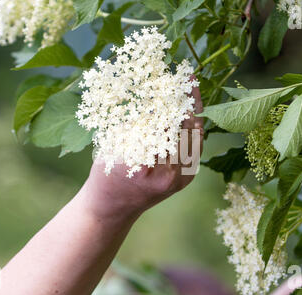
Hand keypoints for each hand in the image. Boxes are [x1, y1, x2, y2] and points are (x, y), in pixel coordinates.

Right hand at [79, 78, 203, 222]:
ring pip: (195, 138)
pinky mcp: (185, 181)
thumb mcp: (114, 145)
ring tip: (191, 90)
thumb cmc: (106, 175)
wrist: (113, 209)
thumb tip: (155, 96)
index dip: (173, 100)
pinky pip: (194, 148)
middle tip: (189, 79)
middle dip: (188, 102)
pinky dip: (192, 128)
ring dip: (194, 113)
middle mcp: (168, 175)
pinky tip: (190, 111)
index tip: (176, 80)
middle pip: (186, 130)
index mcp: (144, 164)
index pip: (167, 124)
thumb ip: (137, 124)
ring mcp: (180, 180)